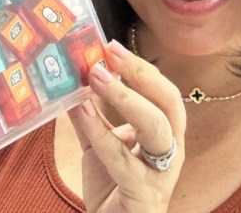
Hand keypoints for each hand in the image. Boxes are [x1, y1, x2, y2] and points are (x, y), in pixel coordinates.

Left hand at [67, 40, 186, 212]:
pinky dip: (100, 131)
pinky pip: (122, 159)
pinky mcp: (143, 193)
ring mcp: (161, 173)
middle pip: (169, 103)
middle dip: (141, 74)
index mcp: (164, 134)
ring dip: (125, 97)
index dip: (140, 68)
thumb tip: (70, 81)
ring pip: (156, 128)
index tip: (110, 46)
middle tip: (109, 53)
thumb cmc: (114, 188)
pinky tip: (82, 111)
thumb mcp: (98, 146)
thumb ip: (89, 117)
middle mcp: (170, 150)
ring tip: (96, 76)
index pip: (162, 93)